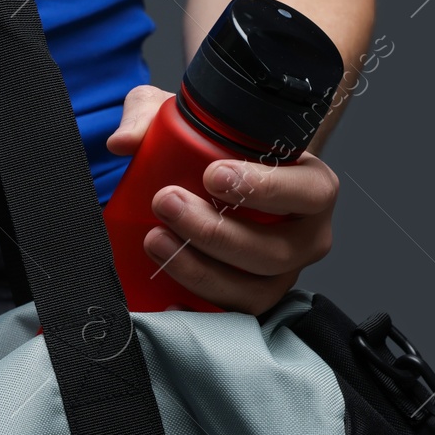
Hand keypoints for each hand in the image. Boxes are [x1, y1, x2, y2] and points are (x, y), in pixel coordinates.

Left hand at [105, 84, 338, 315]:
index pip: (309, 191)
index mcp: (309, 187)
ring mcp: (280, 275)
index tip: (213, 176)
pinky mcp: (251, 302)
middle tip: (167, 203)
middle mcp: (304, 237)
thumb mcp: (182, 120)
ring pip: (254, 289)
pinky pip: (232, 318)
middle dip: (216, 231)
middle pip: (276, 250)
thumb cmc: (212, 151)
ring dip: (201, 269)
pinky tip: (167, 299)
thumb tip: (124, 142)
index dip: (266, 187)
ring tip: (156, 240)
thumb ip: (151, 116)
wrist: (201, 186)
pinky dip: (198, 310)